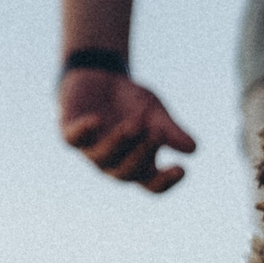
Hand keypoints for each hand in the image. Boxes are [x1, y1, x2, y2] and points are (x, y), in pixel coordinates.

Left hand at [59, 68, 196, 192]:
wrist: (100, 77)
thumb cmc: (131, 103)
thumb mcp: (156, 114)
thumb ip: (171, 131)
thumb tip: (193, 149)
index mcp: (137, 165)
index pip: (151, 185)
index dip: (165, 181)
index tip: (181, 169)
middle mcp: (113, 164)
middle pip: (128, 172)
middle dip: (143, 154)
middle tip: (157, 134)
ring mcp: (91, 150)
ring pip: (103, 158)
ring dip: (119, 143)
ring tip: (135, 125)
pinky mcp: (69, 132)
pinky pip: (74, 139)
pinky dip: (84, 130)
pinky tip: (96, 120)